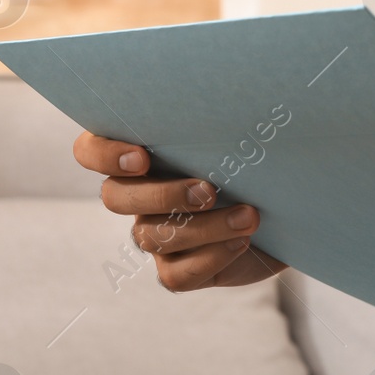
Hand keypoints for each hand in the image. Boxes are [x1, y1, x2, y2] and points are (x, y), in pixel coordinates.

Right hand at [73, 132, 286, 291]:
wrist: (285, 209)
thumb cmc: (254, 161)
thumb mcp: (239, 135)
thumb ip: (218, 120)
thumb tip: (232, 98)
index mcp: (138, 156)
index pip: (90, 151)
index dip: (104, 155)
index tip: (142, 158)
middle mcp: (137, 196)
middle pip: (115, 198)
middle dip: (162, 195)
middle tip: (210, 191)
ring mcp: (154, 234)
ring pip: (152, 237)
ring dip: (204, 227)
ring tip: (249, 217)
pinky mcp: (177, 269)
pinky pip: (175, 275)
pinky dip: (210, 258)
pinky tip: (242, 242)